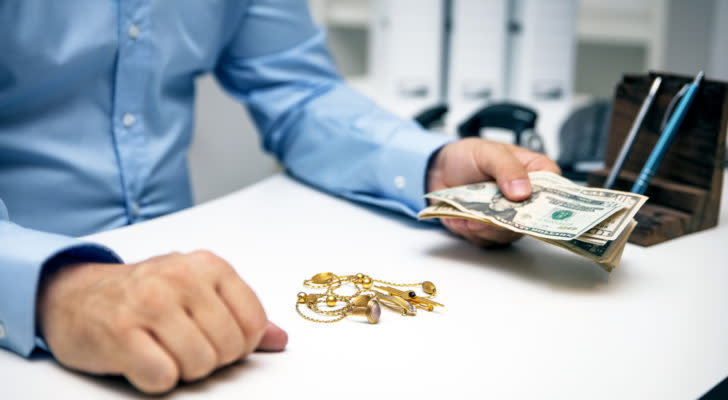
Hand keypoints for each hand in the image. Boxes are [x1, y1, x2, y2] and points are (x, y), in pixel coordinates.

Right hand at [36, 250, 286, 393]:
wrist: (75, 296)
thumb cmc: (144, 295)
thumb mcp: (197, 292)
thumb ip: (239, 314)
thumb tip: (279, 339)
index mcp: (208, 266)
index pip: (254, 323)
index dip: (241, 345)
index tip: (217, 339)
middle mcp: (180, 277)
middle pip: (228, 348)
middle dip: (211, 359)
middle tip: (184, 346)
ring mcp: (149, 303)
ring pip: (199, 364)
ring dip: (183, 370)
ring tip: (164, 351)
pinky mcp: (119, 332)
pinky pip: (163, 376)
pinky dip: (156, 379)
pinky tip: (143, 360)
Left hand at [426, 138, 560, 246]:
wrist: (440, 170)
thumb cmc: (469, 157)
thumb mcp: (489, 152)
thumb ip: (507, 167)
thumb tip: (523, 191)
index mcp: (536, 174)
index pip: (557, 190)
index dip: (549, 202)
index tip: (532, 205)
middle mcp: (526, 200)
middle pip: (533, 220)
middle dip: (509, 219)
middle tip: (491, 215)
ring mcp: (509, 217)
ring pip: (509, 234)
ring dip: (487, 227)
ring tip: (469, 215)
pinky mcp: (490, 231)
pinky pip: (487, 240)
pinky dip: (471, 231)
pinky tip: (461, 218)